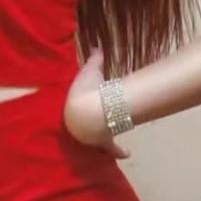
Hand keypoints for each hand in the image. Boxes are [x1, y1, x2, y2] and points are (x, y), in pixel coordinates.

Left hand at [62, 45, 131, 159]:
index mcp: (73, 106)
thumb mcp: (91, 70)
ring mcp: (91, 135)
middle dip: (87, 125)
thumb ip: (93, 59)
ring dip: (103, 139)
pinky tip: (126, 154)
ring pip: (96, 139)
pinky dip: (118, 151)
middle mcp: (79, 125)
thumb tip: (95, 46)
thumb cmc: (88, 90)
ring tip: (110, 139)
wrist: (91, 111)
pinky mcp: (104, 142)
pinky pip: (111, 148)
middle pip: (83, 125)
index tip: (82, 105)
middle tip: (95, 122)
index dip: (79, 105)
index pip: (75, 106)